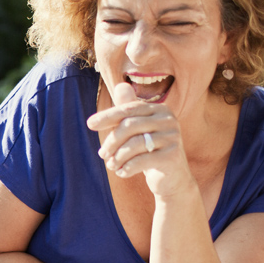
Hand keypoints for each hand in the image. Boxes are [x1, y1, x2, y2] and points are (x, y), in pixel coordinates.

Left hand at [87, 82, 193, 197]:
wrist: (172, 177)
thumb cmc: (150, 151)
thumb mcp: (138, 130)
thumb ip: (128, 111)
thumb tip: (120, 85)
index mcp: (160, 109)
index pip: (129, 109)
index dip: (108, 116)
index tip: (90, 124)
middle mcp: (169, 120)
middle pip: (130, 125)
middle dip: (111, 141)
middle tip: (102, 154)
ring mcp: (173, 137)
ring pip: (135, 144)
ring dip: (117, 157)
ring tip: (111, 166)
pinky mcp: (172, 156)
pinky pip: (142, 161)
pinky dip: (127, 168)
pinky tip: (121, 172)